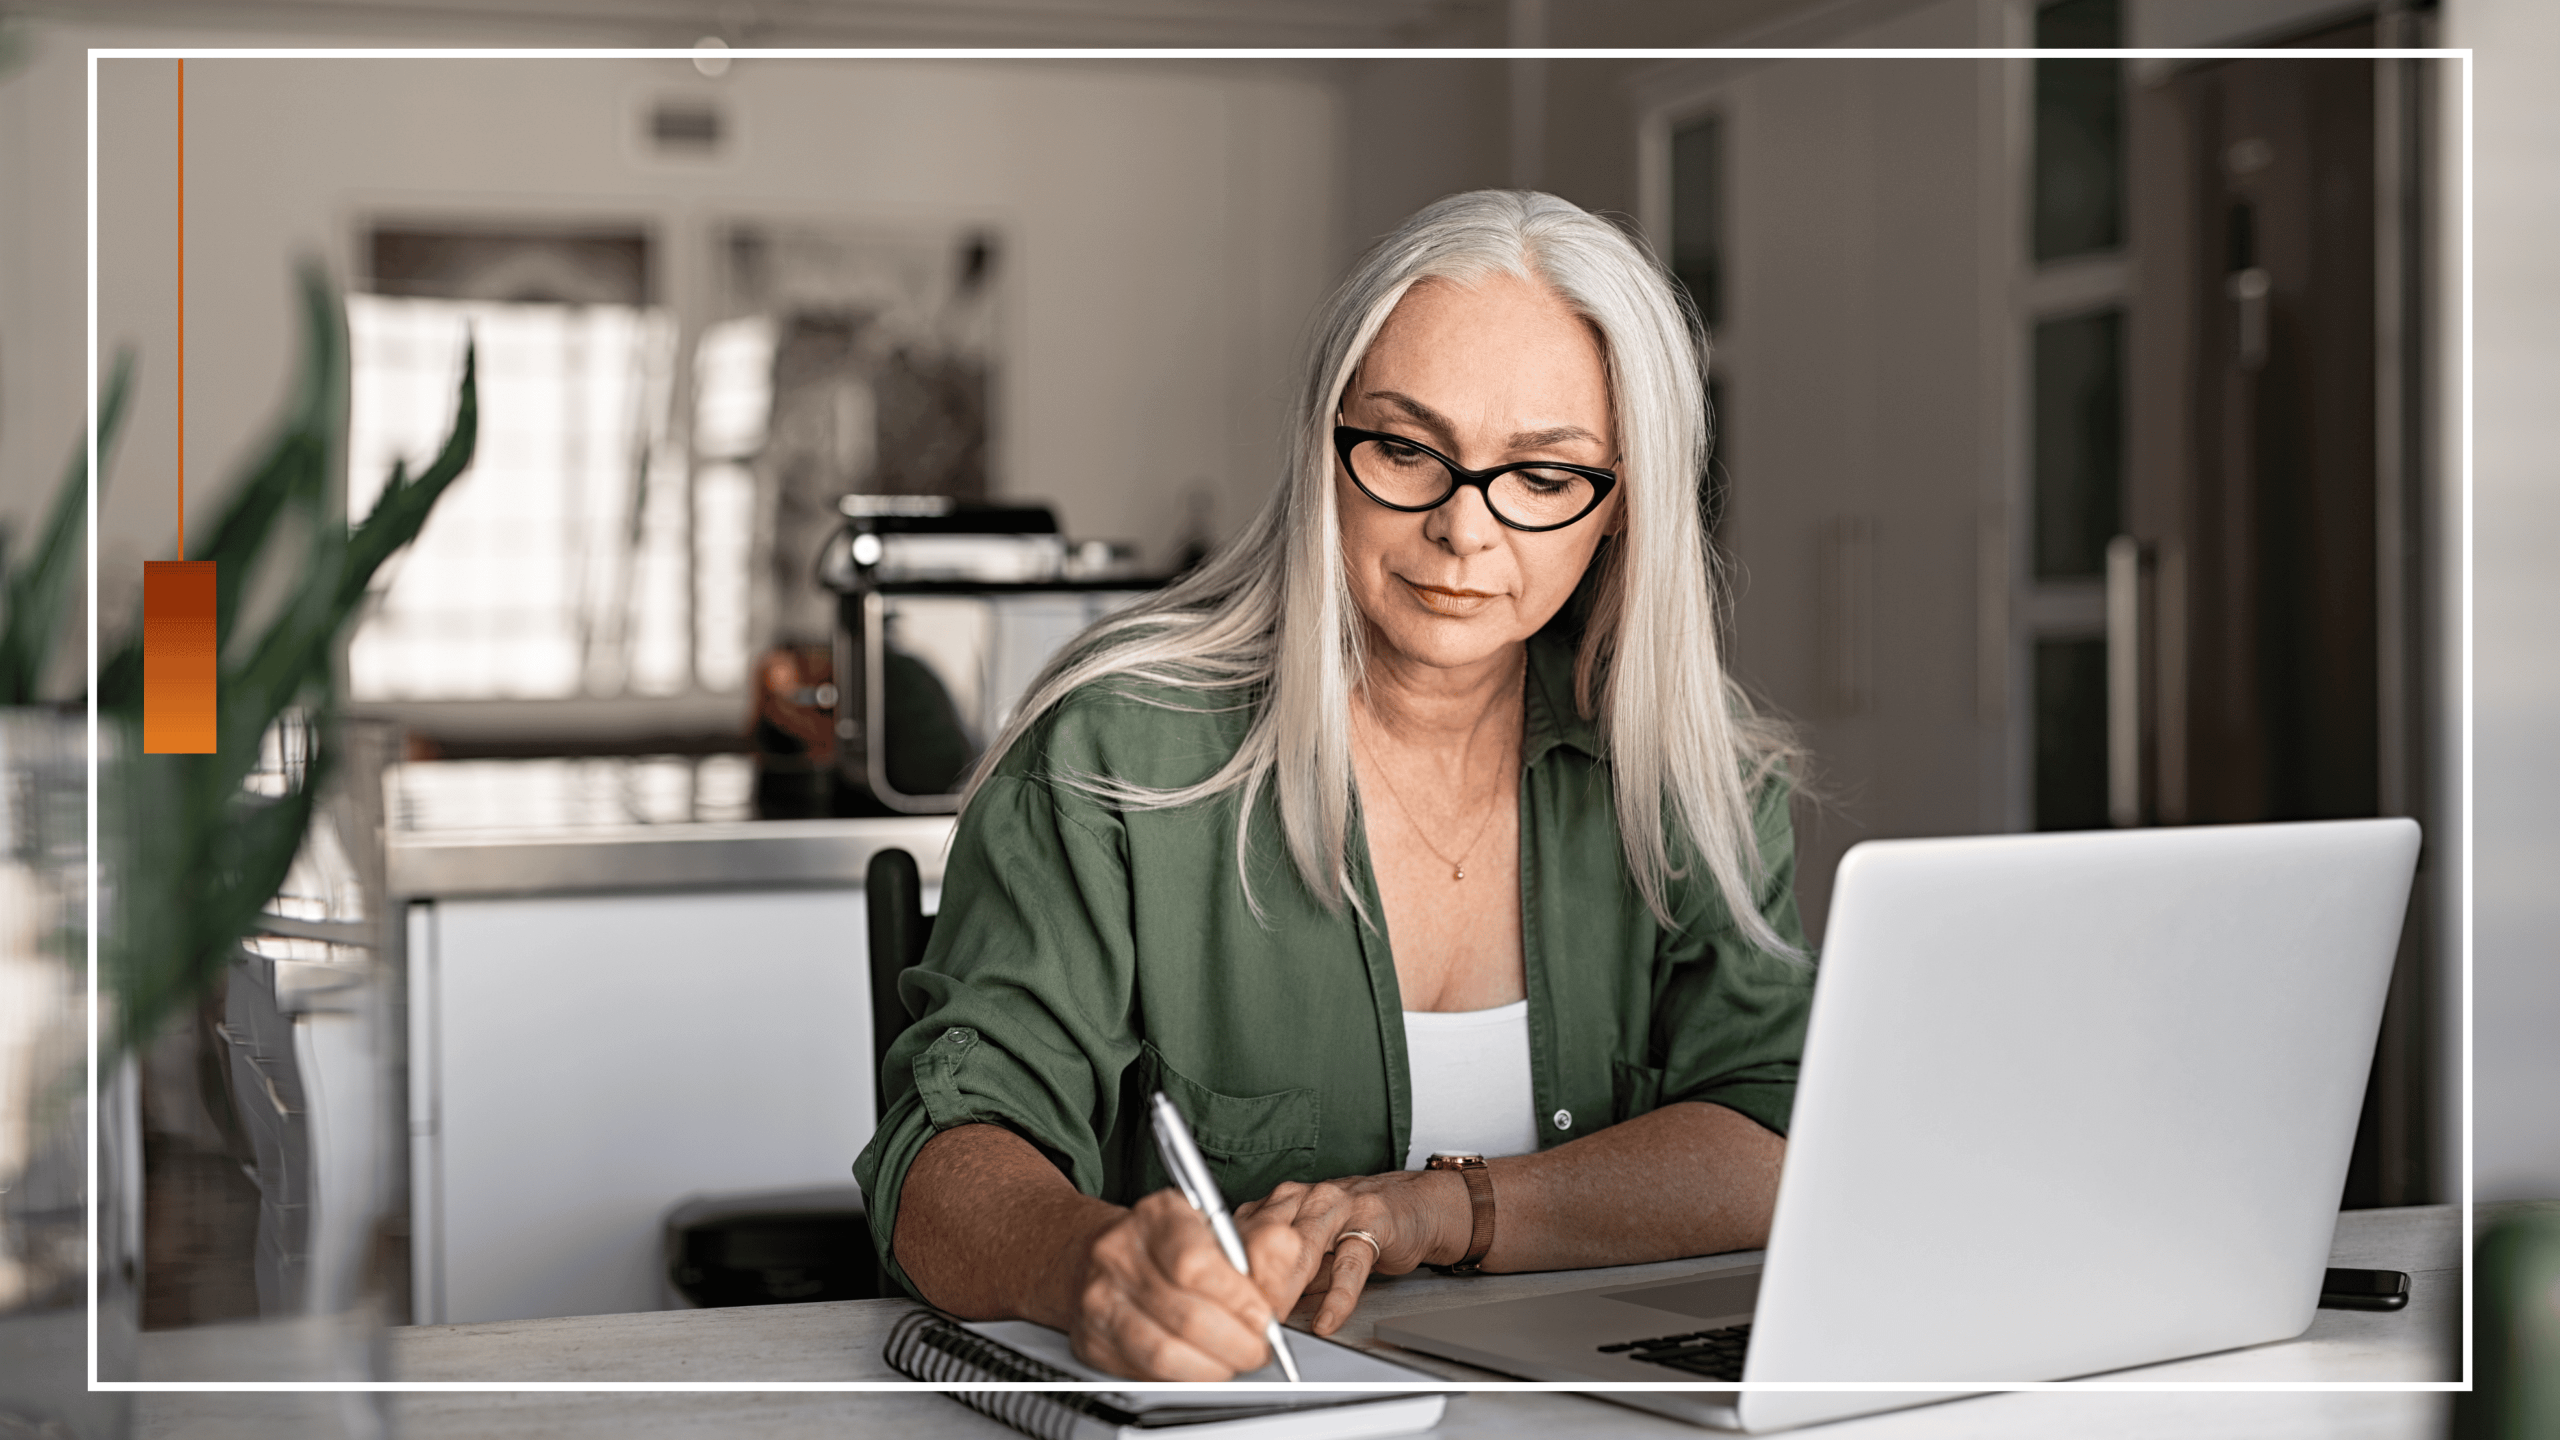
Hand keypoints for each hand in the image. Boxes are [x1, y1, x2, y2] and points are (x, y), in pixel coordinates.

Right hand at [1063, 1188, 1299, 1380]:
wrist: (1101, 1253)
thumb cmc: (1169, 1241)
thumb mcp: (1216, 1226)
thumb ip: (1258, 1246)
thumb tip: (1284, 1263)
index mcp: (1157, 1216)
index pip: (1195, 1264)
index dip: (1237, 1299)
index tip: (1263, 1317)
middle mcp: (1119, 1254)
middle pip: (1185, 1316)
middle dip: (1236, 1343)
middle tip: (1258, 1348)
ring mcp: (1101, 1299)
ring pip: (1164, 1352)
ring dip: (1213, 1367)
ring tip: (1234, 1360)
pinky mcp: (1093, 1340)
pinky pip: (1146, 1372)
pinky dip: (1183, 1377)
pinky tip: (1201, 1364)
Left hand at [1235, 1169, 1467, 1335]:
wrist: (1412, 1204)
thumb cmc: (1355, 1227)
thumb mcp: (1308, 1247)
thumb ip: (1278, 1271)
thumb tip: (1243, 1310)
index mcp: (1280, 1201)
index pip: (1241, 1236)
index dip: (1227, 1274)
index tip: (1218, 1308)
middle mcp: (1305, 1197)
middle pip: (1265, 1239)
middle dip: (1251, 1284)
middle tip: (1241, 1321)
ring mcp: (1339, 1206)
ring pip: (1302, 1248)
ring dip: (1285, 1289)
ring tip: (1276, 1322)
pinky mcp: (1372, 1223)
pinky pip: (1350, 1265)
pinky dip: (1337, 1297)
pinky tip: (1326, 1320)